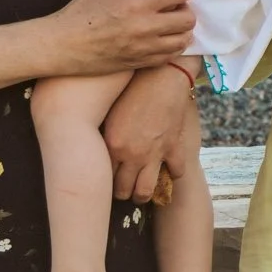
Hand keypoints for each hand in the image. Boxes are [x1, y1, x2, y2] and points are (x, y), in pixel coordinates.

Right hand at [51, 0, 195, 74]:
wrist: (61, 47)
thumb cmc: (80, 14)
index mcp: (136, 4)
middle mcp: (144, 27)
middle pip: (188, 19)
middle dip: (186, 9)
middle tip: (174, 6)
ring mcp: (144, 49)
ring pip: (183, 40)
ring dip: (182, 29)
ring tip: (170, 23)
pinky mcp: (140, 63)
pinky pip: (170, 56)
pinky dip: (173, 46)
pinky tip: (162, 38)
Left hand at [103, 60, 195, 203]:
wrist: (162, 76)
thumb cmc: (132, 88)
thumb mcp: (111, 112)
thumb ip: (106, 136)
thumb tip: (96, 150)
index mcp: (113, 146)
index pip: (104, 178)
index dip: (103, 183)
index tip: (104, 182)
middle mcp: (133, 155)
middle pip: (123, 190)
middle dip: (121, 194)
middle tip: (122, 189)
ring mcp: (155, 154)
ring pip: (146, 191)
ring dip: (142, 195)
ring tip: (141, 192)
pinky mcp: (175, 147)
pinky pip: (176, 173)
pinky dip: (173, 174)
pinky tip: (168, 170)